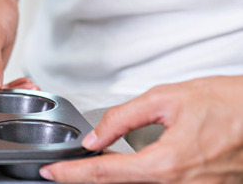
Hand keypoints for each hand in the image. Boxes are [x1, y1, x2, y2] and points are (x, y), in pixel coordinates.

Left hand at [40, 75, 242, 182]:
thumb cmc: (230, 104)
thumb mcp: (167, 98)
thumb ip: (123, 117)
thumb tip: (94, 136)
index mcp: (166, 164)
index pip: (105, 173)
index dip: (72, 174)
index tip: (50, 173)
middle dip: (89, 176)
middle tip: (65, 167)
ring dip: (116, 176)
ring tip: (96, 162)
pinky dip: (142, 176)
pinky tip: (129, 166)